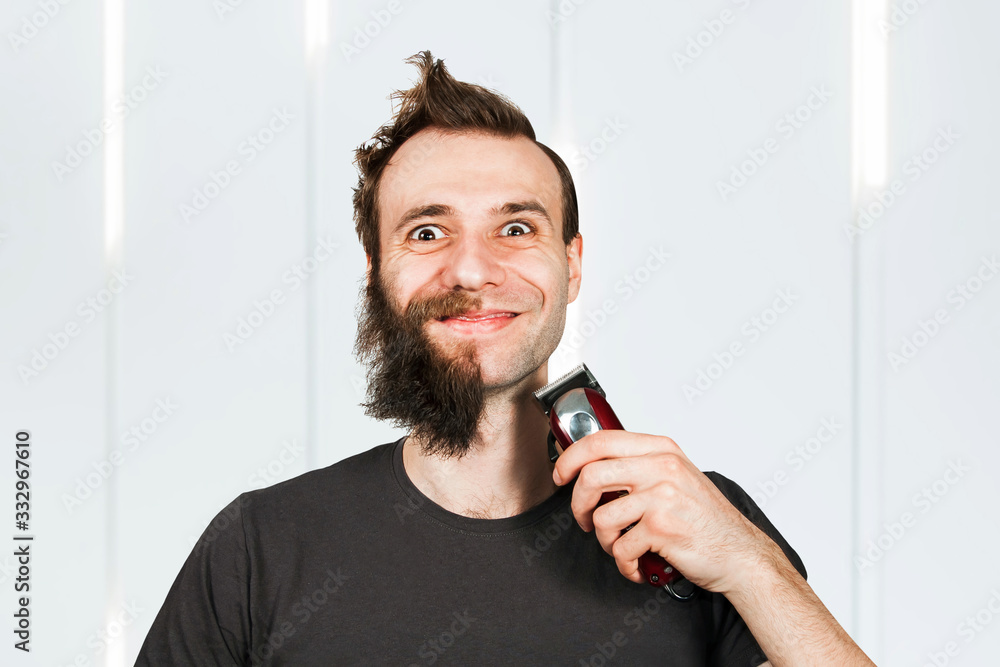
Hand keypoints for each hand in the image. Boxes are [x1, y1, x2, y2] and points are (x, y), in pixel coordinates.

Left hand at [552, 429, 774, 593]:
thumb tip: (590, 466)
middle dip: (578, 503)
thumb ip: (639, 465)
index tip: (561, 475)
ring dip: (604, 540)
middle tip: (584, 518)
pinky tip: (637, 564)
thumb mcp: (676, 475)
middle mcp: (661, 468)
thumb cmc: (706, 518)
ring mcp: (662, 497)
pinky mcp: (662, 529)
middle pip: (591, 475)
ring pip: (602, 516)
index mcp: (661, 450)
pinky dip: (624, 564)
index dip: (571, 458)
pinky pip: (621, 548)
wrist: (740, 553)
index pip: (601, 440)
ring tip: (619, 546)